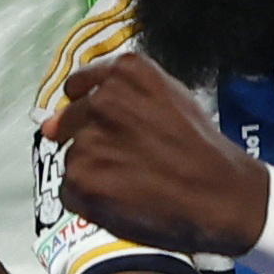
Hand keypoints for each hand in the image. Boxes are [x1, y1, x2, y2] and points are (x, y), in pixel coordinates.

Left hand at [48, 49, 272, 257]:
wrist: (225, 196)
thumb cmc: (202, 150)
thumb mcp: (170, 99)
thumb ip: (117, 99)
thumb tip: (48, 123)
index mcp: (125, 72)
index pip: (79, 87)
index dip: (92, 111)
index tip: (109, 128)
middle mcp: (102, 99)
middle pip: (72, 122)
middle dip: (93, 142)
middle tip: (132, 162)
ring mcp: (89, 138)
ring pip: (72, 157)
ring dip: (94, 172)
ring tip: (135, 183)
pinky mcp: (82, 176)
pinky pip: (70, 190)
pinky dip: (90, 200)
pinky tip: (124, 201)